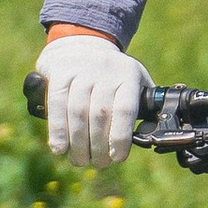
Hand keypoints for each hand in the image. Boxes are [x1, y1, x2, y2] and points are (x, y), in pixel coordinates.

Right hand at [37, 28, 151, 168]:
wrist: (81, 44)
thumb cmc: (112, 74)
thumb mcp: (134, 80)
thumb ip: (144, 106)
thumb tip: (150, 135)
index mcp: (128, 75)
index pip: (124, 109)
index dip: (120, 136)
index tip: (117, 158)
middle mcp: (105, 71)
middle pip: (100, 114)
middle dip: (98, 146)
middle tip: (98, 163)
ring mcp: (81, 71)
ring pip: (78, 112)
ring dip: (78, 143)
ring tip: (80, 160)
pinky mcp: (60, 74)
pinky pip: (57, 105)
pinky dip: (58, 130)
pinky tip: (59, 148)